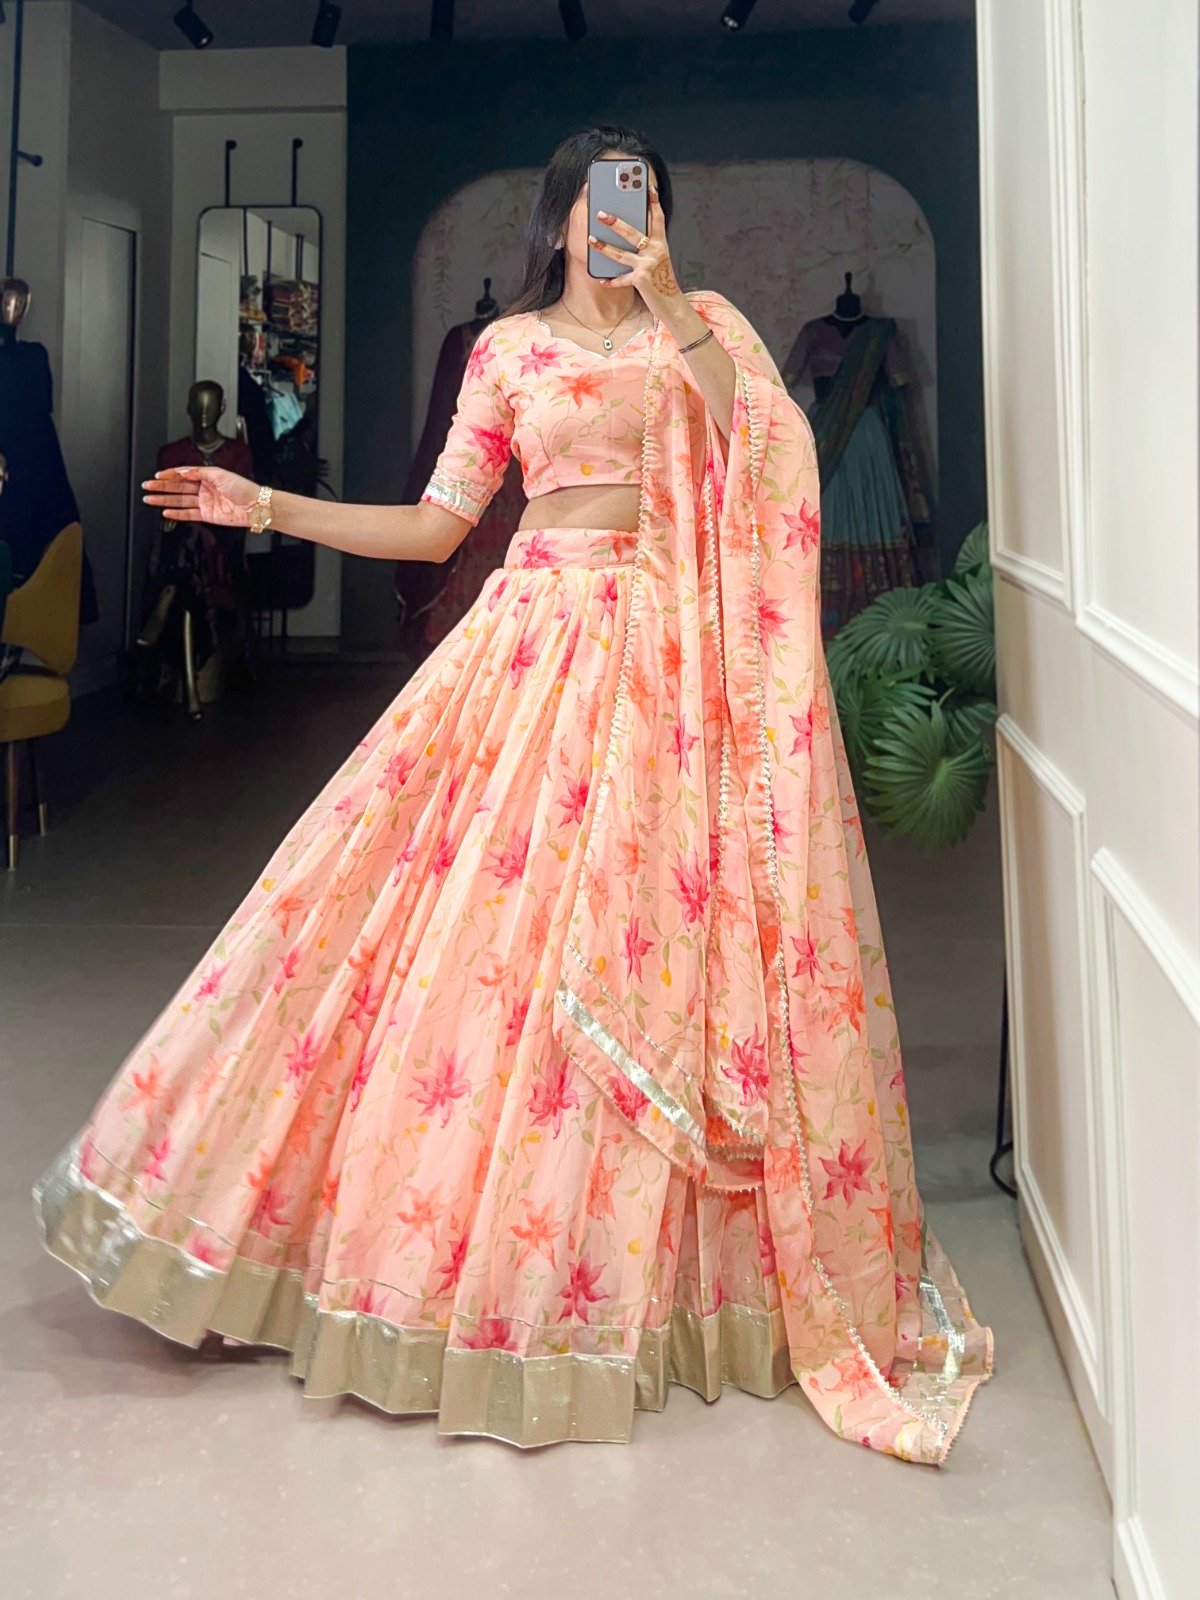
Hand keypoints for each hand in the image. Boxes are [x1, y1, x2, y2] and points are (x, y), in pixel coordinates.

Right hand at [142, 466, 258, 525]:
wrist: (256, 507)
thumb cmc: (244, 489)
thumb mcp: (220, 474)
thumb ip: (199, 473)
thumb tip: (182, 472)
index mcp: (208, 476)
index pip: (183, 474)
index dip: (170, 474)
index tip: (157, 475)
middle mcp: (205, 488)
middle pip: (178, 487)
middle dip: (161, 486)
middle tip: (147, 486)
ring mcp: (205, 502)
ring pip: (180, 500)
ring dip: (164, 499)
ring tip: (150, 498)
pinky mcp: (207, 515)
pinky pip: (188, 514)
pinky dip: (176, 513)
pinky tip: (165, 511)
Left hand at [588, 184, 681, 305]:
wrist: (671, 303)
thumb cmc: (662, 280)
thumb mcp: (658, 259)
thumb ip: (647, 246)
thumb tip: (627, 234)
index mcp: (661, 243)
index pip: (657, 218)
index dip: (654, 202)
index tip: (649, 187)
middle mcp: (656, 251)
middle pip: (633, 233)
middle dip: (615, 222)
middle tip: (600, 213)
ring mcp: (648, 265)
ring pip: (621, 254)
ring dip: (604, 247)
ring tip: (591, 240)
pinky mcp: (642, 280)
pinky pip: (622, 279)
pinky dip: (612, 281)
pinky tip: (602, 279)